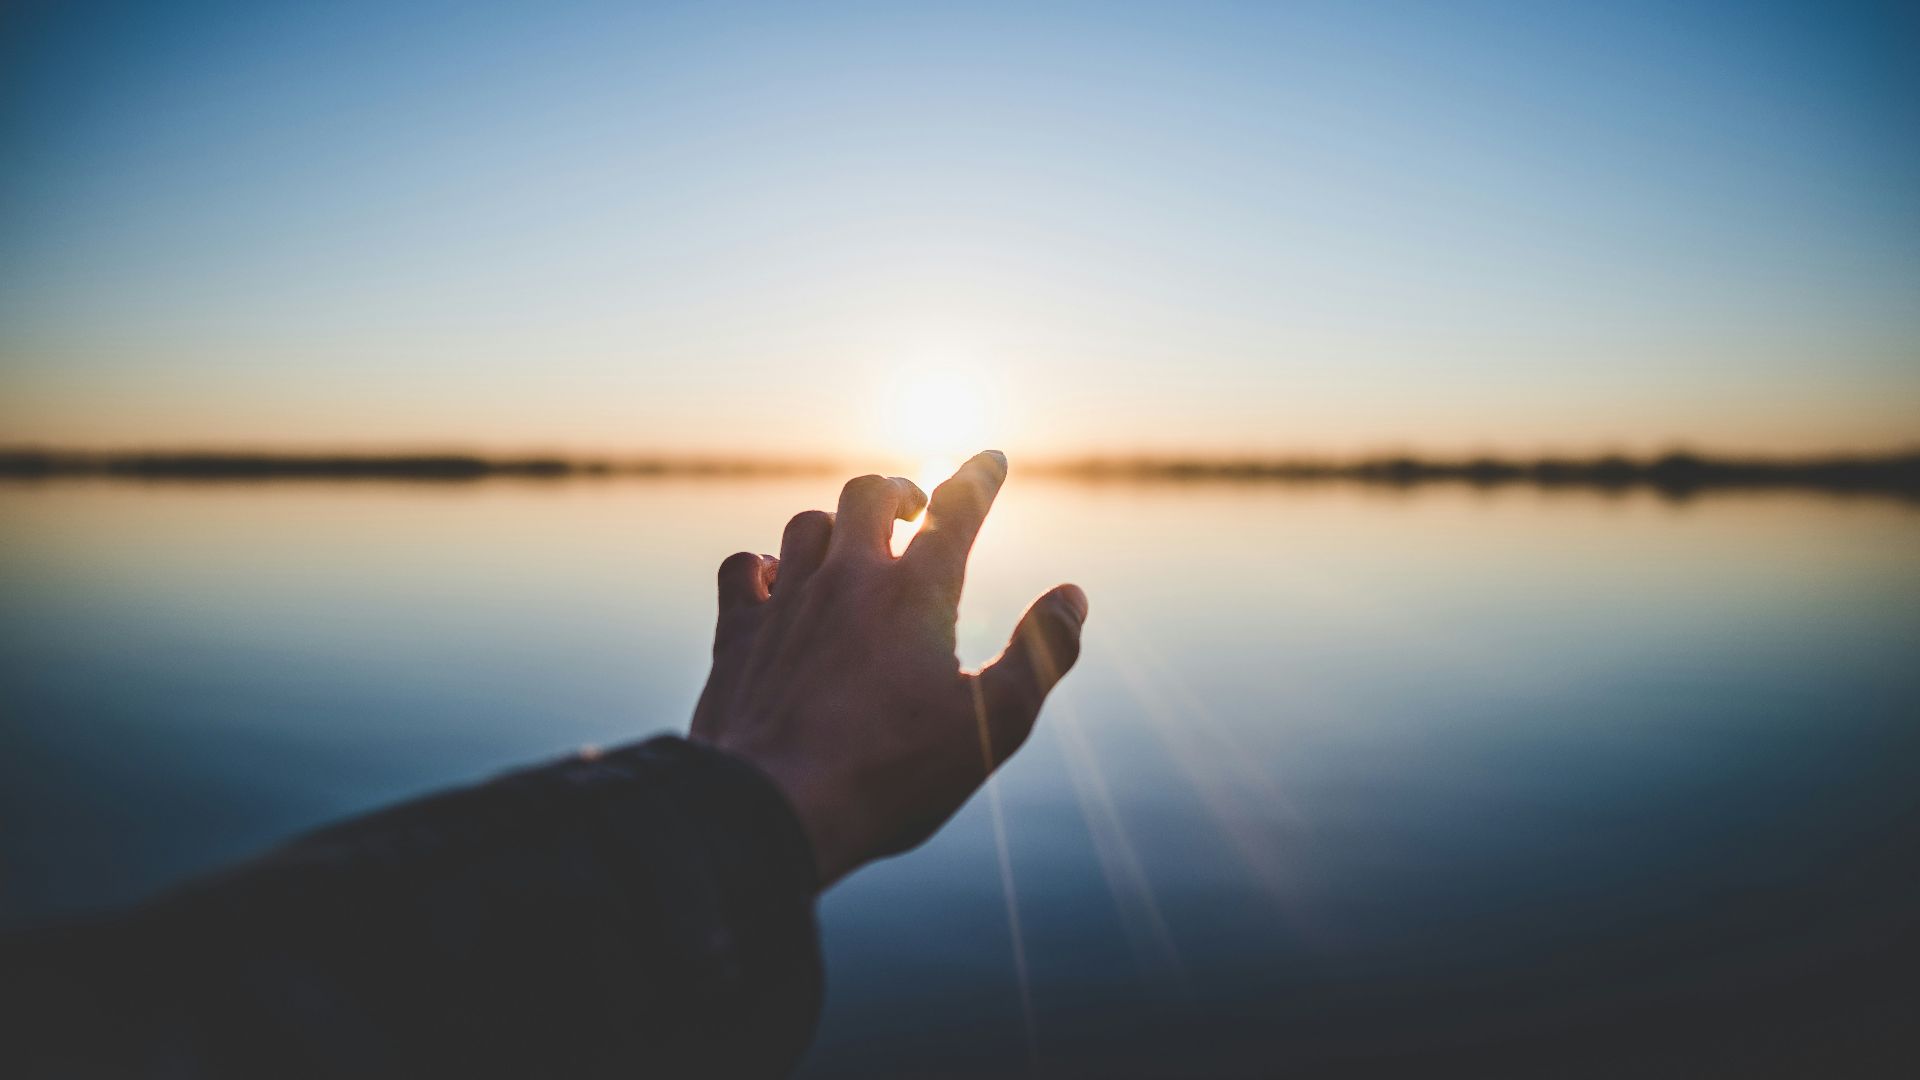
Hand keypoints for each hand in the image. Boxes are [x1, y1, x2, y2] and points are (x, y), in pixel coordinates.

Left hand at [689, 451, 1087, 888]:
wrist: (773, 808)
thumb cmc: (893, 774)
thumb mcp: (994, 725)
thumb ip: (1042, 654)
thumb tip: (1073, 596)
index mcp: (916, 594)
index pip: (956, 510)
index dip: (978, 478)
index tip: (991, 459)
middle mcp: (848, 580)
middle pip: (870, 494)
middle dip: (899, 491)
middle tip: (914, 509)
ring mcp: (787, 603)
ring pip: (807, 524)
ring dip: (835, 524)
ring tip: (852, 546)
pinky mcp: (739, 635)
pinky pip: (744, 568)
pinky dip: (764, 564)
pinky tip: (776, 581)